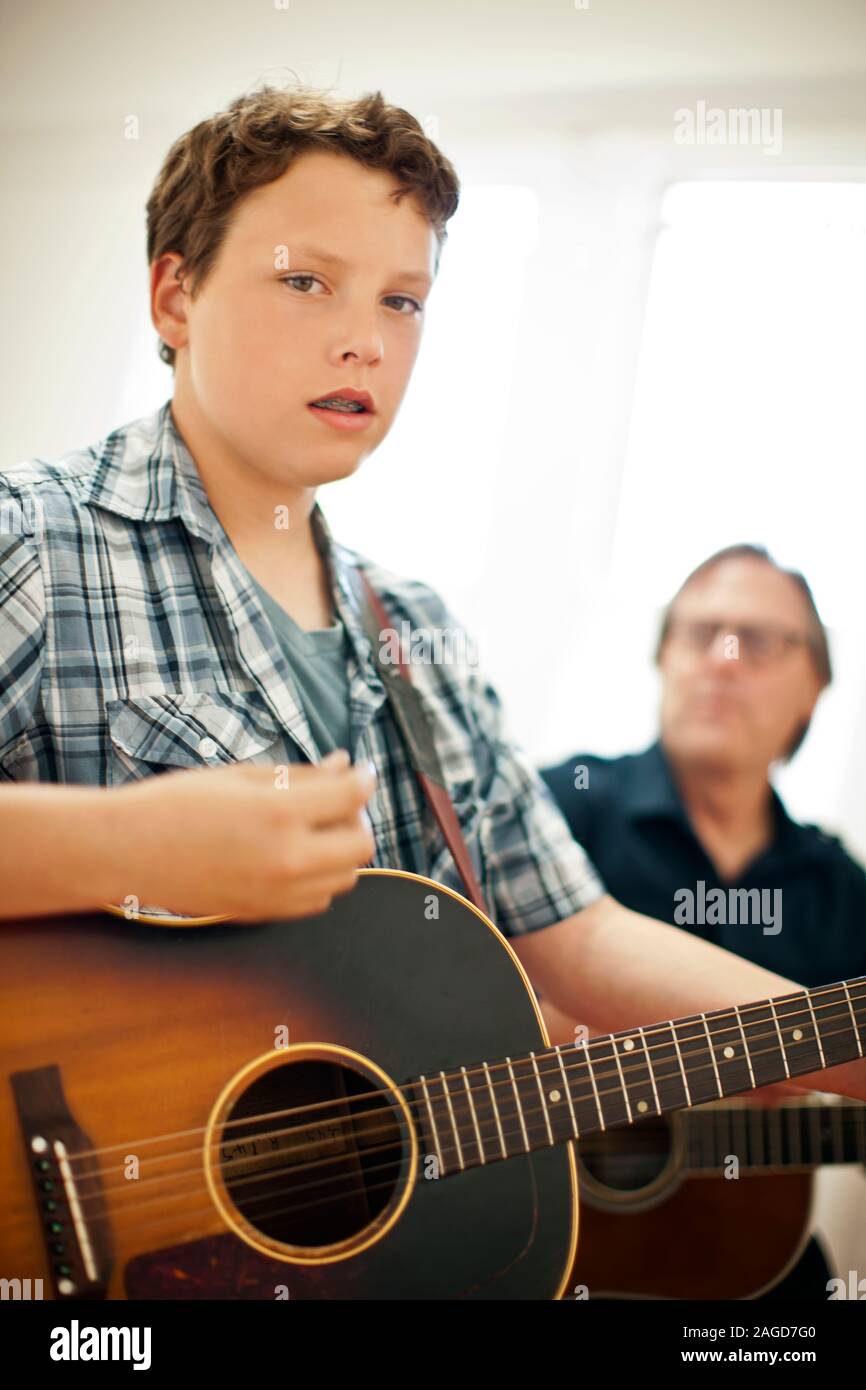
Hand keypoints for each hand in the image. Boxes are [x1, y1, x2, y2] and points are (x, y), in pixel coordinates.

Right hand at [109, 749, 376, 921]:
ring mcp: (277, 894)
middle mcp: (287, 860)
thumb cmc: (177, 803)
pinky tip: (294, 854)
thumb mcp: (242, 776)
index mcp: (279, 815)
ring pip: (345, 877)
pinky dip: (320, 877)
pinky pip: (317, 899)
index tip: (360, 770)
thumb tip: (343, 766)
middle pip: (361, 844)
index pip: (351, 796)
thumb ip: (301, 775)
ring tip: (313, 826)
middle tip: (337, 799)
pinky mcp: (265, 914)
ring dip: (341, 850)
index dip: (362, 778)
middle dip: (356, 817)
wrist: (127, 851)